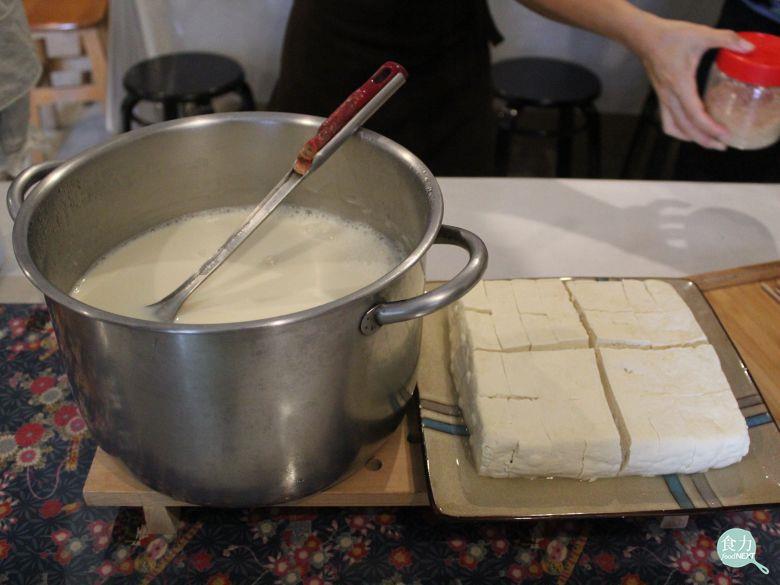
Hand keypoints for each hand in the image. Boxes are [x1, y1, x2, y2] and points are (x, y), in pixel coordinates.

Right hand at [632, 18, 753, 149]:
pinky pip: (668, 122)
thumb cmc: (669, 37)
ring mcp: (664, 98)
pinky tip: (690, 130)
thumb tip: (747, 48)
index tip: (723, 134)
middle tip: (722, 145)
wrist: (645, 38)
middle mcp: (670, 96)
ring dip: (690, 138)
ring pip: (674, 128)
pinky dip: (679, 131)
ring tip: (707, 142)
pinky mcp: (662, 97)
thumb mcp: (701, 34)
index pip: (694, 114)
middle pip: (685, 127)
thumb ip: (726, 39)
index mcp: (679, 84)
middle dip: (704, 139)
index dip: (709, 127)